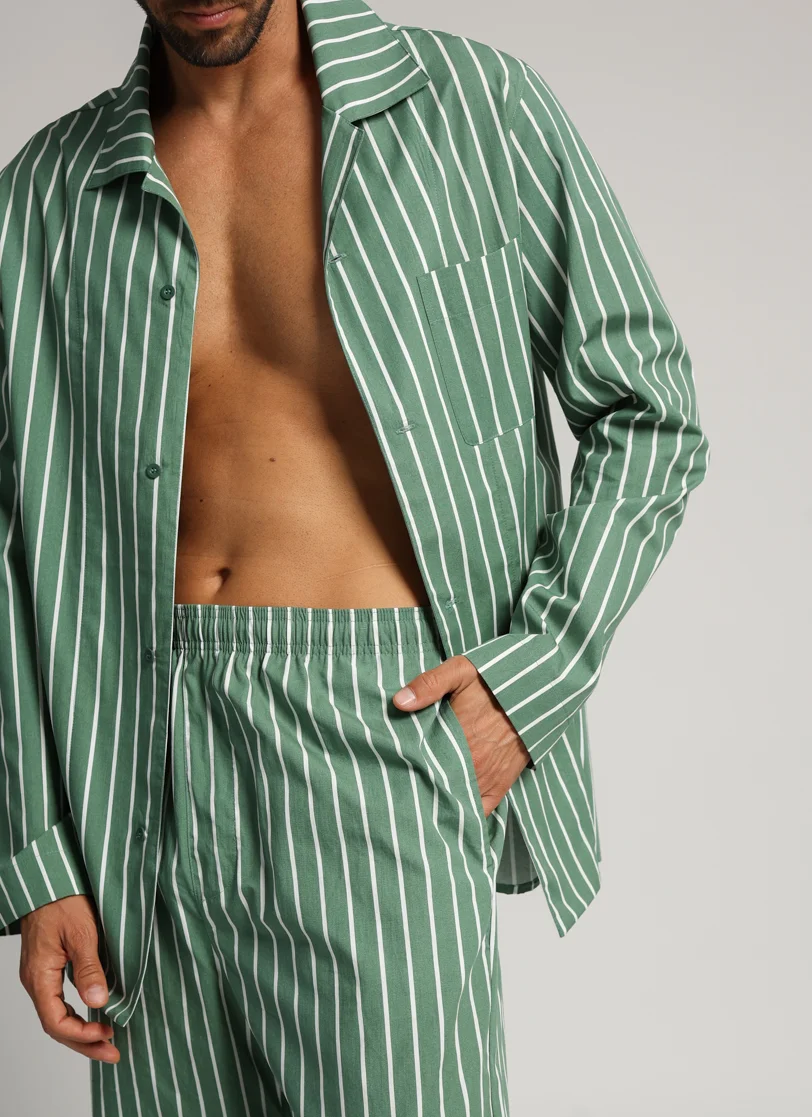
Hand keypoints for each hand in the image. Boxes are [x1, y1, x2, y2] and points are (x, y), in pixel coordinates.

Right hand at [19, 894, 119, 1062]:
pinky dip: (76, 1013)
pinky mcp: (48, 967)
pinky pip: (59, 1000)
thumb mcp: (82, 933)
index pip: (55, 1021)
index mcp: (39, 976)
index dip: (81, 1034)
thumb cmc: (64, 900)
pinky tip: (94, 1015)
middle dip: (84, 1042)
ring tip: (107, 1041)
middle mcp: (36, 980)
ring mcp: (40, 975)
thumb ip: (88, 969)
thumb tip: (97, 1002)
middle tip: (113, 1053)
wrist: (51, 880)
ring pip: (57, 1015)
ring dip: (81, 1031)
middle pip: (56, 1025)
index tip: (108, 1034)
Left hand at [393, 654, 531, 816]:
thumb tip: (399, 702)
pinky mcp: (501, 784)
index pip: (422, 767)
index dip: (405, 774)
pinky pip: (480, 810)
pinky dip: (466, 816)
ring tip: (418, 810)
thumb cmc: (495, 681)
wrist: (538, 689)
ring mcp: (487, 777)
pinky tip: (449, 818)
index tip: (389, 778)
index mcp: (457, 739)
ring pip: (456, 803)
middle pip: (436, 788)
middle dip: (418, 792)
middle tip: (398, 796)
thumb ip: (429, 684)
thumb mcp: (460, 671)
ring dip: (439, 805)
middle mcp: (472, 764)